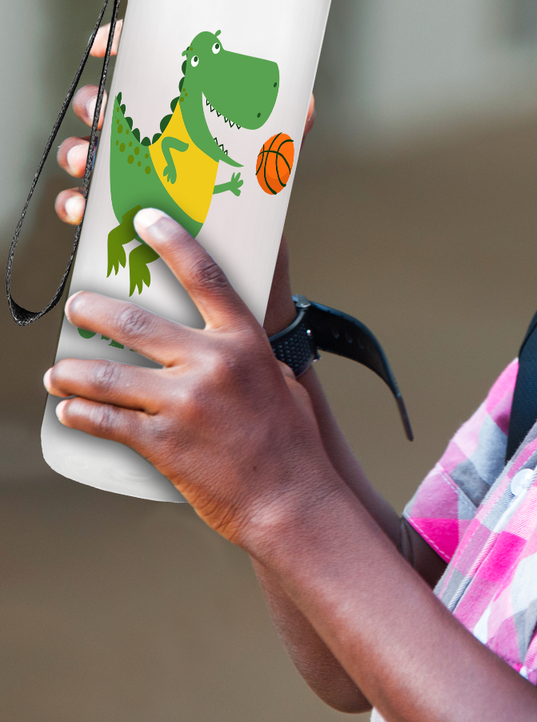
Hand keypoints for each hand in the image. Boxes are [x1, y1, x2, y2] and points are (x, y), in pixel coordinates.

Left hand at [45, 208, 346, 545]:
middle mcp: (212, 364)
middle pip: (138, 323)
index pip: (204, 276)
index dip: (172, 242)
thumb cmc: (292, 443)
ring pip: (108, 375)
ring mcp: (184, 403)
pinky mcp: (162, 442)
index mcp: (244, 343)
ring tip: (59, 370)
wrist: (290, 499)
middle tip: (79, 308)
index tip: (146, 221)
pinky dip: (81, 414)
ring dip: (74, 371)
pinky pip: (106, 421)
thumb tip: (231, 345)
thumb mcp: (281, 383)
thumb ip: (250, 357)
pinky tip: (69, 410)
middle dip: (96, 312)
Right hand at [54, 19, 315, 227]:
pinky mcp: (122, 212)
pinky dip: (74, 202)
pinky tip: (82, 207)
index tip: (103, 46)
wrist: (253, 254)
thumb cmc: (259, 197)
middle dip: (93, 103)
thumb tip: (305, 102)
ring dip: (77, 150)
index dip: (122, 43)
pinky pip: (82, 202)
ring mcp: (133, 172)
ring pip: (85, 149)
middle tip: (102, 113)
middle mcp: (153, 136)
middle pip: (105, 103)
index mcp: (185, 112)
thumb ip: (292, 126)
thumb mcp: (277, 155)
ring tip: (87, 160)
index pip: (147, 65)